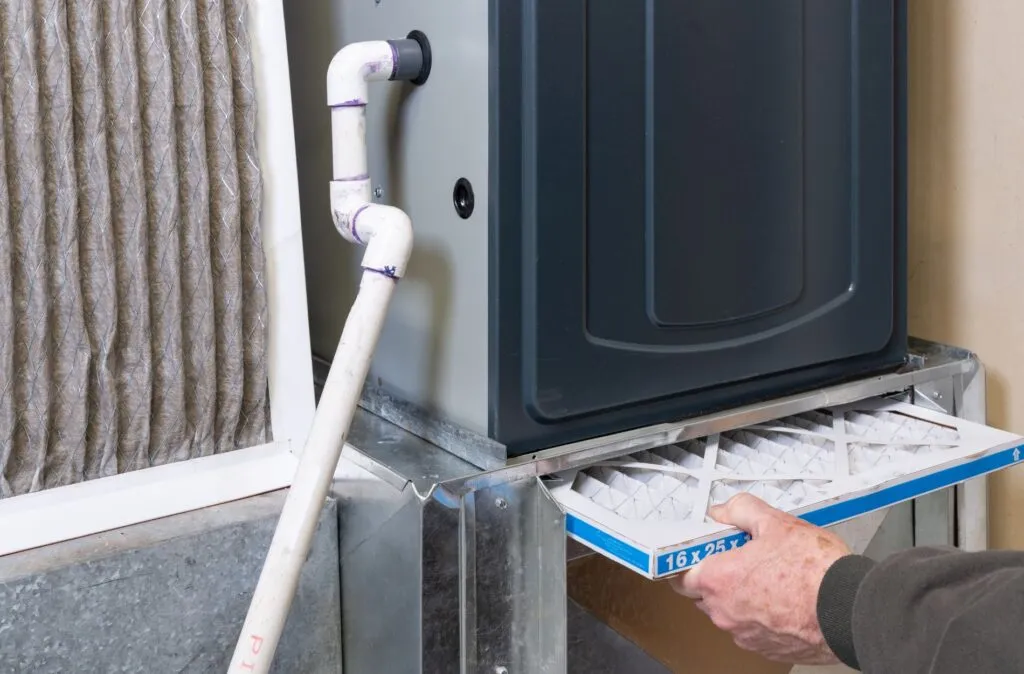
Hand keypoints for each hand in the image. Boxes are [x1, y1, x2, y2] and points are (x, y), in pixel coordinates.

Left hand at [669, 493, 850, 664]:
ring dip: (741, 598)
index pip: (681, 575)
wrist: (850, 609)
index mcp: (718, 580)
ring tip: (771, 578)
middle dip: (719, 577)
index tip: (705, 552)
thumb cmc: (815, 571)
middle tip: (744, 558)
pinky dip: (762, 616)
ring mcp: (745, 635)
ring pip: (730, 613)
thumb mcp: (775, 523)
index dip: (691, 562)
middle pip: (705, 594)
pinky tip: (784, 599)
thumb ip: (741, 511)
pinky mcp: (767, 650)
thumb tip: (724, 511)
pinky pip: (752, 630)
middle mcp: (725, 613)